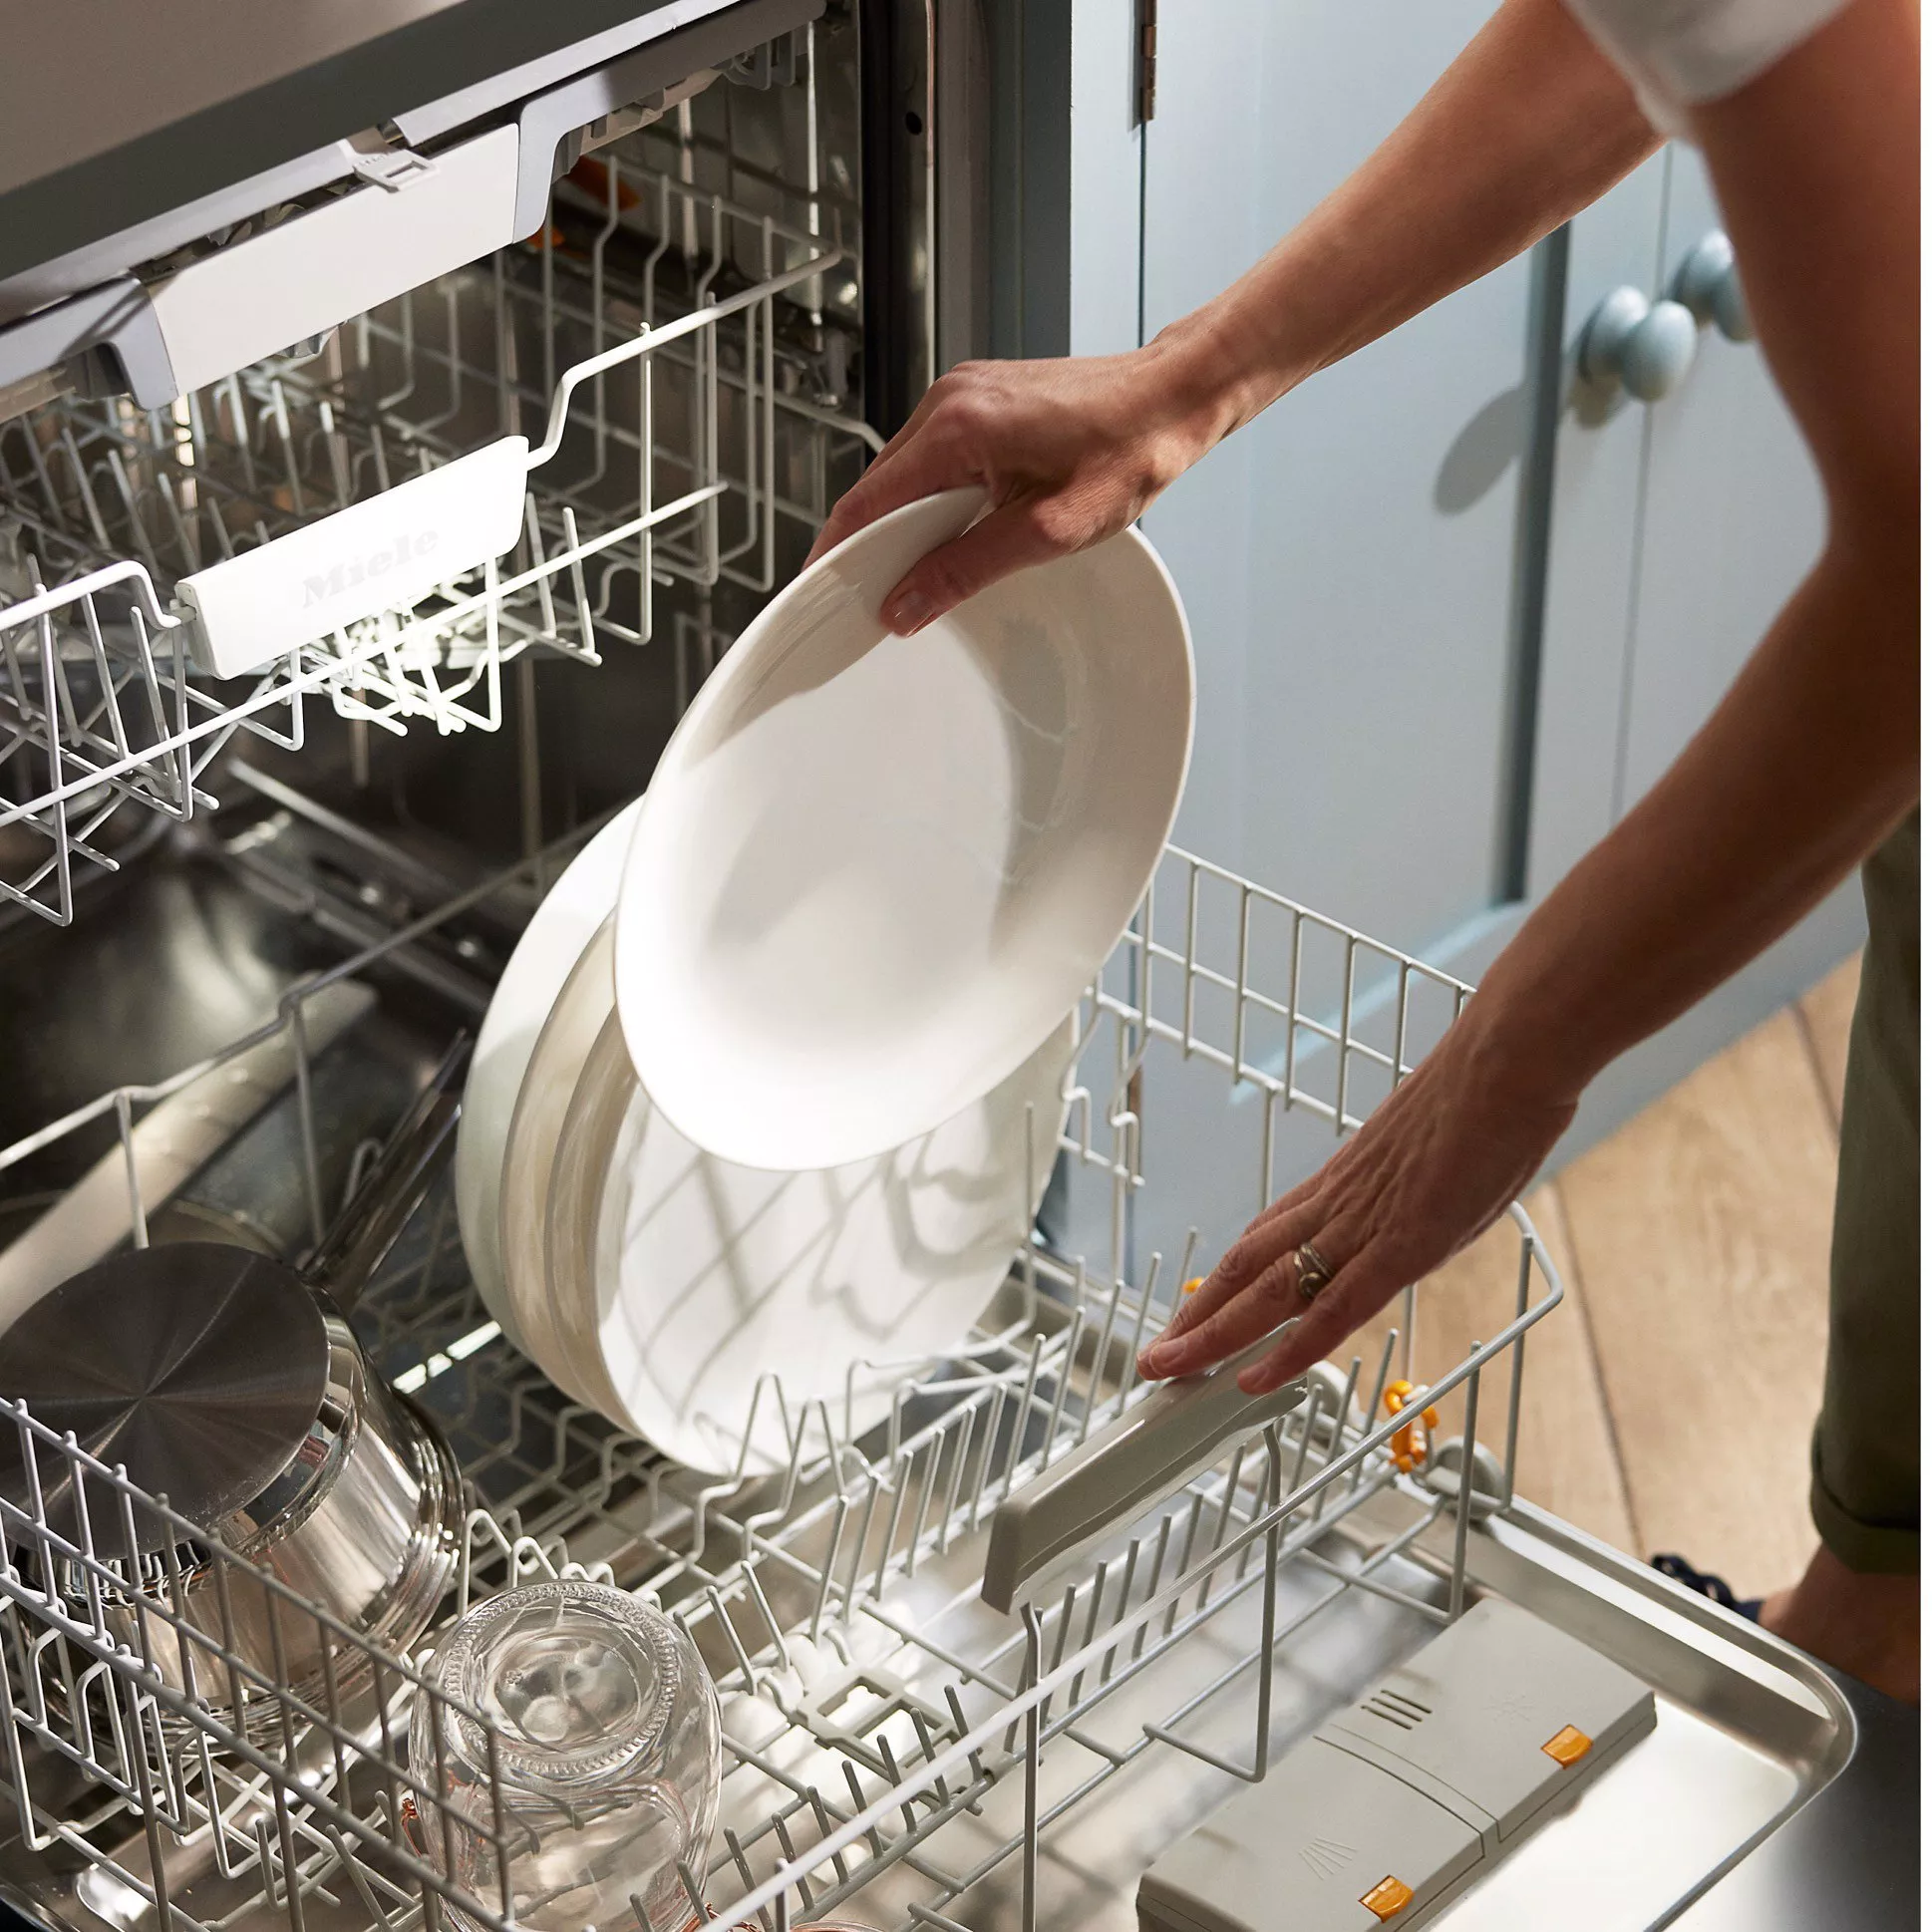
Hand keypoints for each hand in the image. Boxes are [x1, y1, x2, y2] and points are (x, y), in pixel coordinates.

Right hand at [803, 343, 1231, 633]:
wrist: (1174, 397)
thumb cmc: (1129, 450)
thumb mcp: (1047, 531)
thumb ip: (966, 569)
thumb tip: (906, 603)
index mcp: (956, 428)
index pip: (866, 502)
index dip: (836, 555)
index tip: (821, 594)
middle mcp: (949, 400)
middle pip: (878, 487)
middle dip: (868, 546)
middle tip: (870, 601)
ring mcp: (964, 393)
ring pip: (905, 473)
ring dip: (904, 522)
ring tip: (913, 575)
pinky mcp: (982, 398)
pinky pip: (933, 456)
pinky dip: (930, 498)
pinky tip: (949, 533)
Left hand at [1135, 1010, 1576, 1395]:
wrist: (1506, 1061)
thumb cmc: (1486, 1096)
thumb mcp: (1434, 1150)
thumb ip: (1414, 1188)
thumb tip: (1423, 1208)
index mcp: (1342, 1181)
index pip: (1265, 1240)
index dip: (1224, 1281)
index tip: (1196, 1311)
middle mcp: (1338, 1204)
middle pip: (1248, 1267)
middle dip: (1199, 1315)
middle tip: (1158, 1355)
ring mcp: (1364, 1225)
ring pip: (1271, 1292)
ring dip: (1217, 1335)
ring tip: (1172, 1369)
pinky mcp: (1402, 1245)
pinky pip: (1335, 1309)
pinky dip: (1291, 1349)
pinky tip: (1257, 1379)